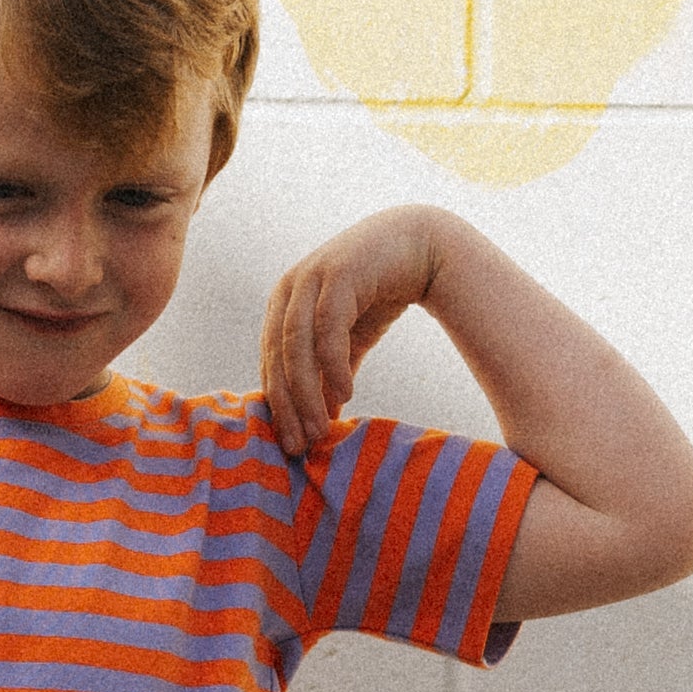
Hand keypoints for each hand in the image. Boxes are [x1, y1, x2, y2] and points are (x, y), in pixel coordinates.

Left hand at [259, 208, 449, 460]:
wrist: (421, 246)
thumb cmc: (380, 291)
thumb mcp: (352, 339)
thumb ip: (333, 372)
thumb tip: (323, 418)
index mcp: (283, 304)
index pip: (271, 362)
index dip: (280, 405)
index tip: (291, 443)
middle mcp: (290, 289)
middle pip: (278, 358)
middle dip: (288, 406)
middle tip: (300, 445)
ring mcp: (311, 277)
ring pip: (297, 346)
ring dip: (307, 392)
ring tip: (321, 428)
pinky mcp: (338, 273)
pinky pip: (327, 327)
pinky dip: (332, 364)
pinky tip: (346, 394)